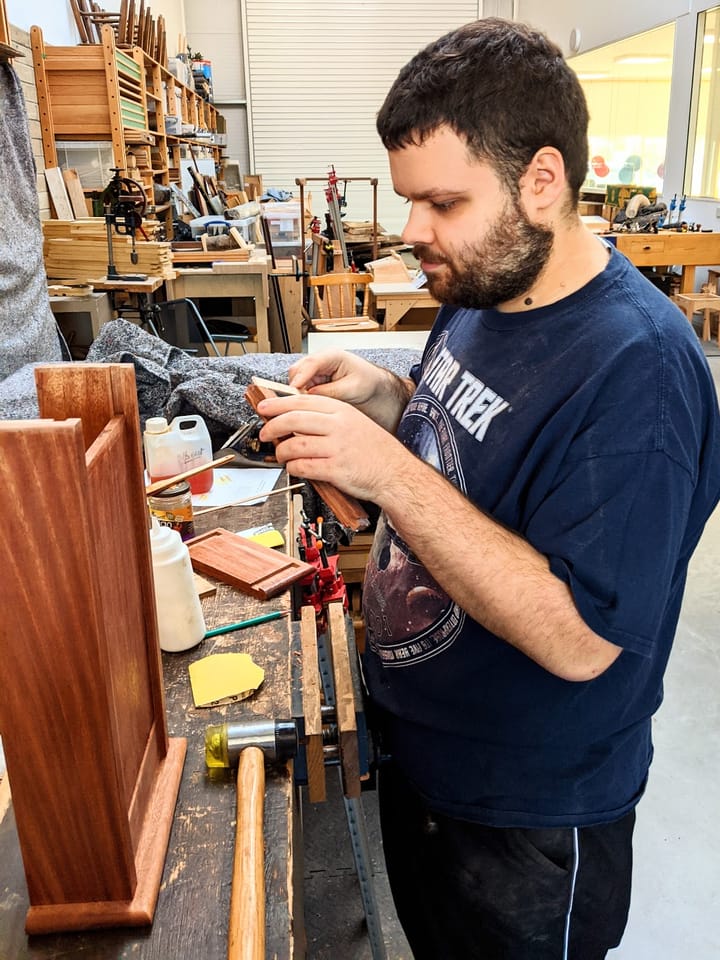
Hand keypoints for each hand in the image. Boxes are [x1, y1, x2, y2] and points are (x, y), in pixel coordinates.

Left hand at [257, 393, 407, 502]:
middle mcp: (339, 426)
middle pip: (294, 420)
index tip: (264, 408)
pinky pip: (304, 466)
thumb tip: (295, 420)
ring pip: (295, 444)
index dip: (278, 404)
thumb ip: (328, 419)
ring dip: (281, 451)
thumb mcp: (354, 423)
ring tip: (280, 455)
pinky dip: (293, 467)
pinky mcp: (336, 469)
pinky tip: (294, 467)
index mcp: (342, 411)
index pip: (302, 402)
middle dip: (272, 427)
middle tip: (263, 433)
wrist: (396, 473)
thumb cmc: (375, 450)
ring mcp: (337, 448)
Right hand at [288, 349, 385, 403]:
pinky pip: (300, 386)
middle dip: (296, 386)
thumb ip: (331, 391)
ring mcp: (315, 369)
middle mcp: (321, 359)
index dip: (301, 377)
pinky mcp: (313, 378)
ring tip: (310, 405)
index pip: (311, 363)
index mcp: (333, 355)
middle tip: (302, 403)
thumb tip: (310, 395)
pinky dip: (302, 395)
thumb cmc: (366, 381)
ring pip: (296, 379)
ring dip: (298, 392)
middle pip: (298, 370)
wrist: (371, 384)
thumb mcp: (352, 389)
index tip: (295, 390)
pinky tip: (311, 403)